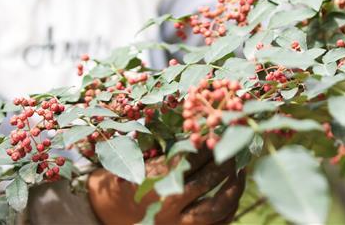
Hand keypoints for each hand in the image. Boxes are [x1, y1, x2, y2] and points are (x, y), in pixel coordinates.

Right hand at [87, 149, 245, 224]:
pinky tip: (234, 194)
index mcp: (156, 182)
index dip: (208, 144)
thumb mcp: (130, 164)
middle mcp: (170, 204)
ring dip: (234, 187)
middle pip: (208, 180)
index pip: (191, 160)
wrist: (102, 215)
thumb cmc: (117, 183)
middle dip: (225, 161)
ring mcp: (179, 224)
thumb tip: (191, 134)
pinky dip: (230, 210)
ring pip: (217, 207)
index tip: (220, 130)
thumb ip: (158, 152)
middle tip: (236, 146)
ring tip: (242, 170)